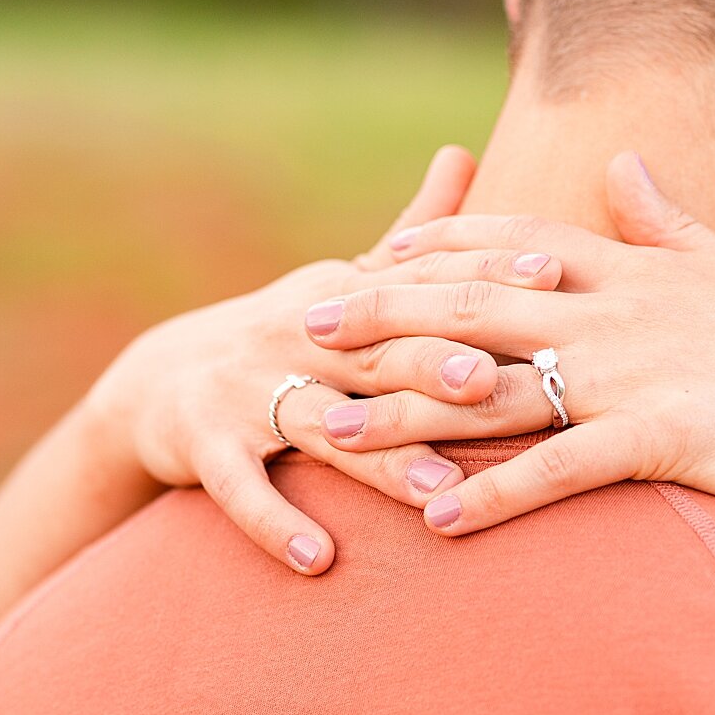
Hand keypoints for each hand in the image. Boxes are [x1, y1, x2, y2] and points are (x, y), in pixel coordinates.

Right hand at [81, 146, 566, 572]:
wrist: (158, 384)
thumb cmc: (288, 334)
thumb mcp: (345, 280)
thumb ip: (414, 232)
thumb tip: (464, 154)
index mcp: (347, 294)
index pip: (426, 281)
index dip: (488, 274)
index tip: (556, 272)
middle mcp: (300, 334)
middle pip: (381, 350)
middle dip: (436, 363)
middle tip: (494, 380)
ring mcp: (248, 390)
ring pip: (325, 424)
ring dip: (383, 459)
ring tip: (441, 489)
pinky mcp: (205, 447)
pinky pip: (243, 492)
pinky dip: (278, 524)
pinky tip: (321, 560)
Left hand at [308, 152, 714, 535]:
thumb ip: (666, 220)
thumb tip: (623, 161)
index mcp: (634, 270)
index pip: (513, 245)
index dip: (437, 250)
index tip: (372, 256)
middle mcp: (621, 313)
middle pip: (477, 307)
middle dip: (384, 316)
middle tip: (305, 326)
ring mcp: (639, 376)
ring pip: (498, 387)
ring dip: (406, 411)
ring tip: (328, 429)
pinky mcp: (665, 442)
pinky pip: (563, 467)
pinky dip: (497, 493)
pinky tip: (438, 523)